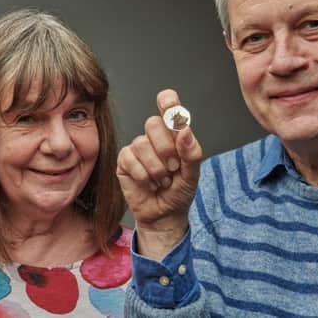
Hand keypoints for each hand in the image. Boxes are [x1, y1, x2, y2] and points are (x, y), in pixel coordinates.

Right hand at [117, 89, 202, 258]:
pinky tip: (149, 184)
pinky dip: (143, 176)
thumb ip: (191, 152)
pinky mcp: (124, 161)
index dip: (167, 103)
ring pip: (141, 144)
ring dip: (155, 168)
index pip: (169, 110)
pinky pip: (130, 159)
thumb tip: (185, 131)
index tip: (168, 101)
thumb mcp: (192, 174)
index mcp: (174, 135)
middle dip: (165, 148)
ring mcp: (138, 148)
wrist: (164, 215)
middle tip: (173, 167)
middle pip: (153, 123)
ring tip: (162, 180)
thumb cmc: (179, 192)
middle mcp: (154, 138)